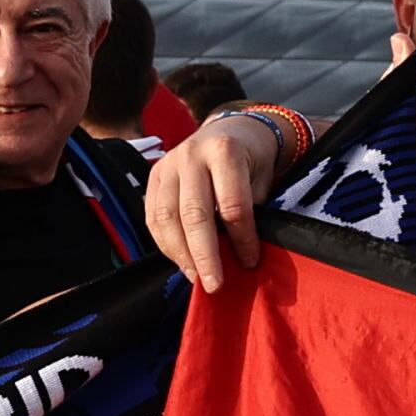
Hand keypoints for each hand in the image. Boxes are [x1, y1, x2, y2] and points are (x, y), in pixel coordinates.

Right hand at [145, 111, 297, 295]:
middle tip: (215, 285)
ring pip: (166, 218)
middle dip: (205, 255)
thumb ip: (250, 211)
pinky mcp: (154, 176)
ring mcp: (168, 164)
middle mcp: (191, 155)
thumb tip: (239, 256)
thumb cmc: (251, 160)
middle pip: (194, 214)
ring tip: (196, 277)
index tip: (249, 262)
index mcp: (224, 151)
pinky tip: (182, 261)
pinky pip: (152, 217)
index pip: (231, 205)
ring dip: (181, 254)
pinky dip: (166, 244)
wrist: (232, 129)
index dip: (241, 239)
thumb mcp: (262, 179)